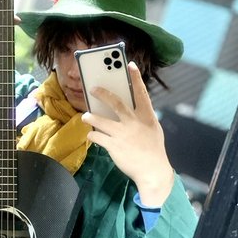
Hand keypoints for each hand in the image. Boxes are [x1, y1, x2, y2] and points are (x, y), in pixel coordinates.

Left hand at [82, 62, 173, 206]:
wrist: (152, 171)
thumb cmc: (153, 150)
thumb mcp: (153, 130)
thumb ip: (142, 118)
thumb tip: (127, 110)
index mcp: (146, 116)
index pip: (141, 93)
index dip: (136, 78)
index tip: (130, 65)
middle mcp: (134, 122)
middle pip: (116, 102)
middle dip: (103, 93)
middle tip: (93, 89)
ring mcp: (123, 134)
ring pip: (101, 120)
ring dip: (90, 116)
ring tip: (85, 115)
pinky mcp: (114, 146)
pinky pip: (97, 136)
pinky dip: (92, 135)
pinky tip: (91, 135)